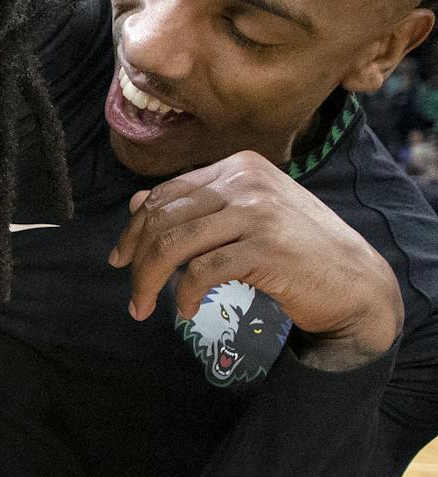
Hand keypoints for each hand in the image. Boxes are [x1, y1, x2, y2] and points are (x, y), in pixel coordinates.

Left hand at [109, 150, 402, 367]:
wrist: (356, 281)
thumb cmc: (296, 249)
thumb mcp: (245, 217)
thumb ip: (196, 207)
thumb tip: (135, 202)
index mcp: (238, 166)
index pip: (166, 194)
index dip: (134, 229)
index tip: (119, 259)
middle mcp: (246, 180)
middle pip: (163, 219)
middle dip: (137, 260)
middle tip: (133, 295)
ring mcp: (258, 211)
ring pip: (174, 244)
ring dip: (149, 282)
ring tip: (144, 307)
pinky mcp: (267, 247)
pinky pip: (203, 271)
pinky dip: (185, 294)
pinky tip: (185, 310)